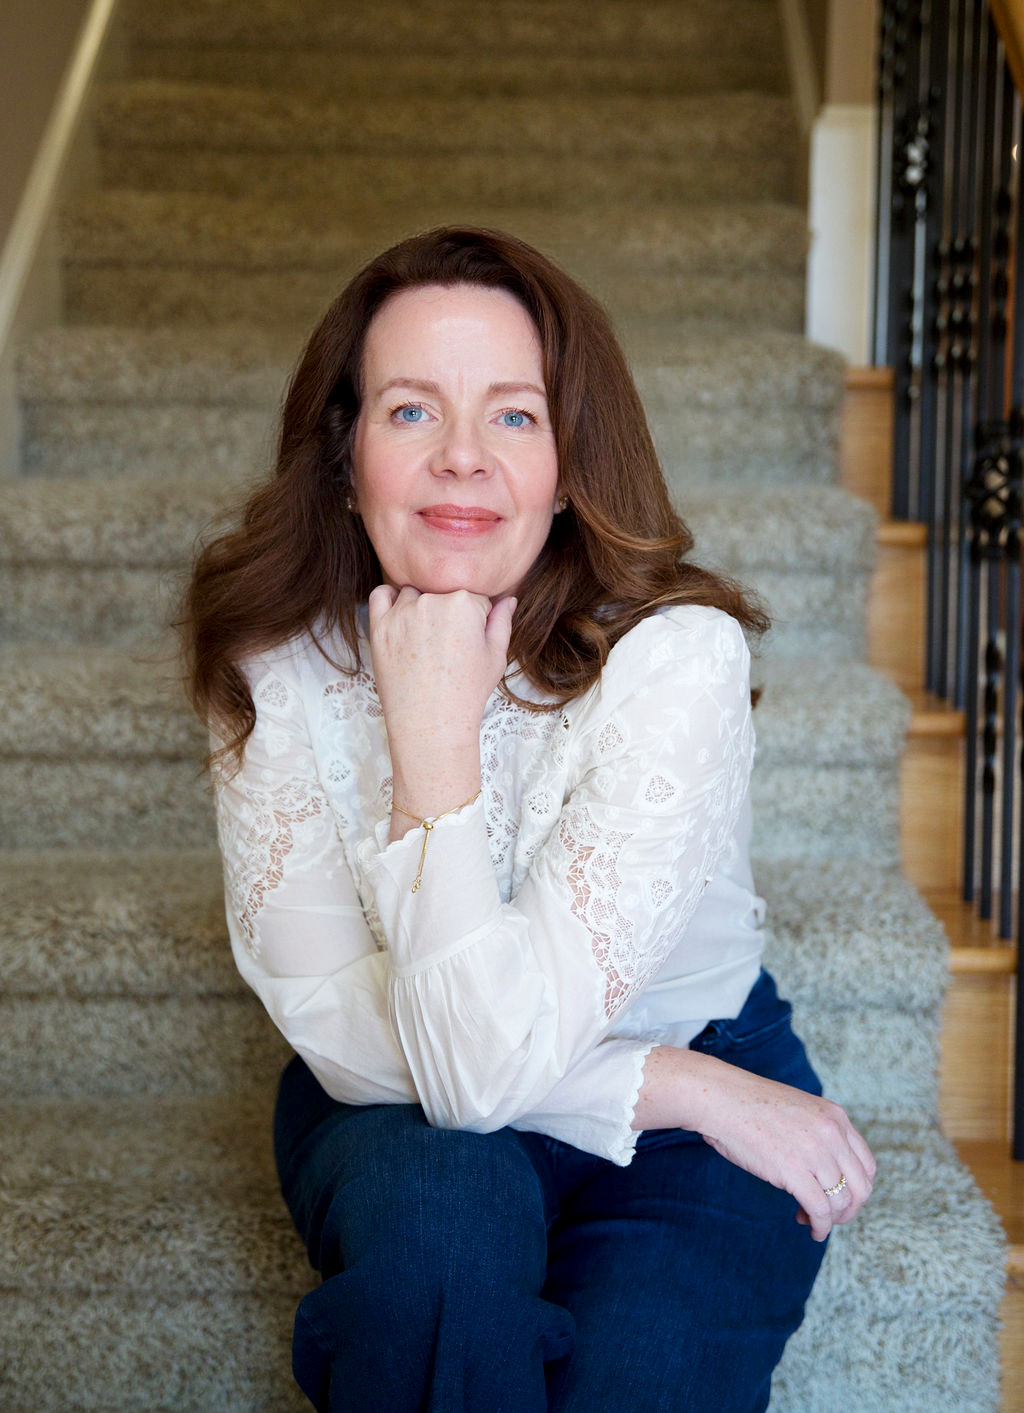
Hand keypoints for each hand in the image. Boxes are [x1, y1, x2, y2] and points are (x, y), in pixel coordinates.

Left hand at [367, 585, 515, 823]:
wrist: (431, 724)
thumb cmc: (467, 693)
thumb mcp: (496, 657)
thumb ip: (502, 622)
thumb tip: (508, 599)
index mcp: (464, 603)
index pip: (475, 599)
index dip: (476, 622)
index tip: (470, 645)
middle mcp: (431, 601)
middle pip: (444, 595)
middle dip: (449, 616)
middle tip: (448, 648)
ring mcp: (402, 613)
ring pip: (415, 595)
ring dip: (421, 609)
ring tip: (426, 642)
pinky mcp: (379, 626)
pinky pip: (381, 595)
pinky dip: (390, 601)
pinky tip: (401, 619)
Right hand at [696, 1060, 875, 1240]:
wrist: (721, 1099)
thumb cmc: (751, 1105)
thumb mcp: (800, 1111)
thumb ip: (820, 1134)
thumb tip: (827, 1171)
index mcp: (836, 1117)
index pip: (867, 1165)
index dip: (857, 1188)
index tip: (839, 1197)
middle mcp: (832, 1134)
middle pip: (861, 1187)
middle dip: (849, 1209)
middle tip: (831, 1216)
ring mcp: (815, 1152)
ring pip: (841, 1202)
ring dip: (831, 1219)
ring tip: (810, 1219)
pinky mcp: (794, 1171)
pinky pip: (820, 1210)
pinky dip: (819, 1227)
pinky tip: (810, 1229)